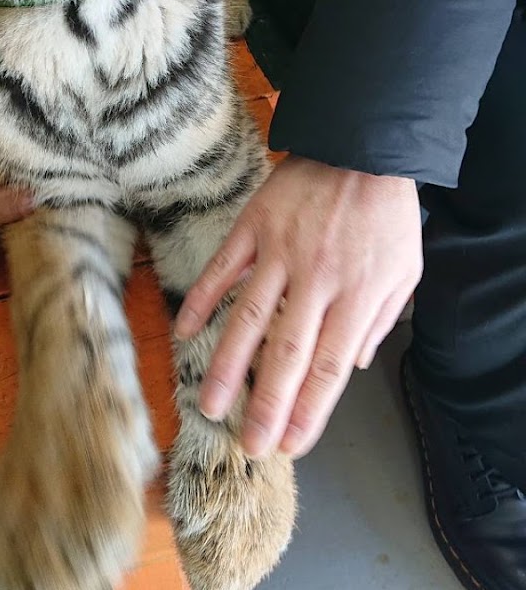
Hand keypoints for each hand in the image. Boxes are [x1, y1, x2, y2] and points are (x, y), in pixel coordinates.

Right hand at [175, 156, 421, 458]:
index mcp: (357, 295)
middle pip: (286, 355)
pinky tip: (185, 332)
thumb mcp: (405, 270)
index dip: (309, 410)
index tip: (292, 444)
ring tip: (210, 406)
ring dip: (227, 367)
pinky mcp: (253, 226)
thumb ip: (381, 320)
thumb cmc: (386, 212)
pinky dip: (201, 300)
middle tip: (250, 445)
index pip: (329, 367)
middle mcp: (316, 280)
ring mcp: (279, 252)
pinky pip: (222, 269)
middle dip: (267, 406)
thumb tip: (353, 367)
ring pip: (248, 319)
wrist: (362, 145)